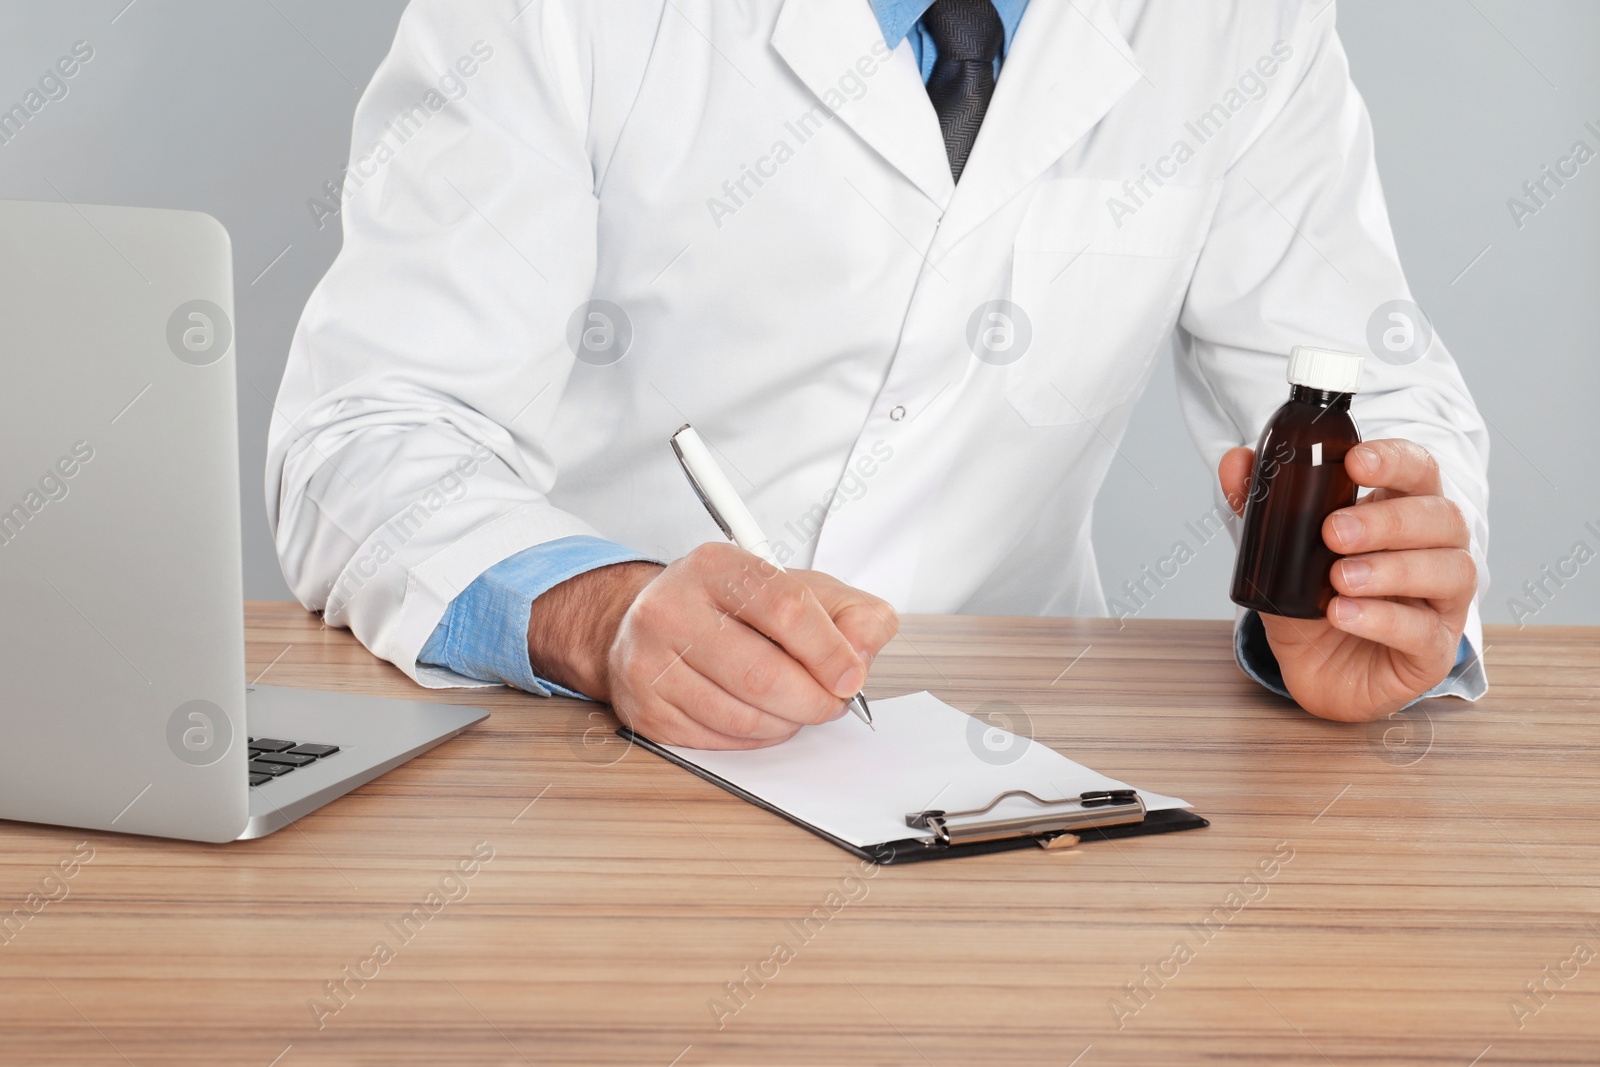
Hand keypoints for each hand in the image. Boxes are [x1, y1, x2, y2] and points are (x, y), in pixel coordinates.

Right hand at [527, 543, 898, 748]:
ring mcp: (650, 662)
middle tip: (830, 702)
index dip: (829, 651)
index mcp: (716, 567)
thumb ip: (852, 613)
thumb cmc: (735, 608)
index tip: (851, 676)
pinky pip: (719, 741)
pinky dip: (755, 738)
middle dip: (813, 700)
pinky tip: (760, 715)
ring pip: (742, 717)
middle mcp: (671, 609)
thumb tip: (863, 653)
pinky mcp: (645, 709)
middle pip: (763, 674)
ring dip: (786, 723)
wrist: (653, 622)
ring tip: (794, 706)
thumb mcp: (801, 589)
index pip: (786, 608)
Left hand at [1219, 438, 1474, 721]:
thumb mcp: (1279, 553)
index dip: (1395, 461)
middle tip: (1333, 531)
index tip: (1354, 462)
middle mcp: (1438, 551)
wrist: (1315, 672)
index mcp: (1404, 513)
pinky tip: (1342, 614)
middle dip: (1387, 521)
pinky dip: (1382, 618)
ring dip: (1391, 569)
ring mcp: (1443, 602)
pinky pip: (1424, 631)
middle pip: (1442, 518)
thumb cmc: (1312, 603)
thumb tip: (1234, 461)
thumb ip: (1262, 506)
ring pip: (1450, 570)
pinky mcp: (1435, 651)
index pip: (1419, 471)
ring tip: (1338, 577)